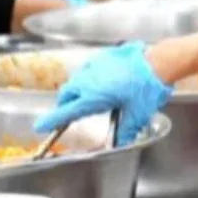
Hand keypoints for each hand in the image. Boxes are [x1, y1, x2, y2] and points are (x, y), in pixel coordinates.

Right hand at [33, 41, 169, 146]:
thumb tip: (123, 141)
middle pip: (66, 95)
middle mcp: (88, 81)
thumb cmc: (147, 88)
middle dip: (65, 105)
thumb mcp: (137, 115)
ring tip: (88, 99)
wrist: (157, 62)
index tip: (40, 126)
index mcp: (92, 98)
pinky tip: (104, 83)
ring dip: (77, 91)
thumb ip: (127, 130)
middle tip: (69, 114)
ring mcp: (94, 67)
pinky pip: (88, 70)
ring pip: (76, 81)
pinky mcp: (102, 57)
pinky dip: (89, 79)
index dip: (52, 121)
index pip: (65, 113)